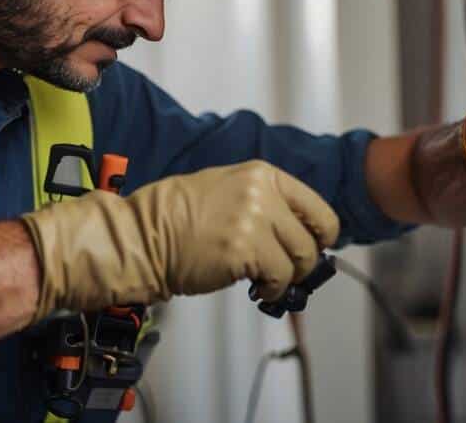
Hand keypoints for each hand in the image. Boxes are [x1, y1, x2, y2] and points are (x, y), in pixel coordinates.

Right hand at [20, 160, 339, 322]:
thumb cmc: (175, 216)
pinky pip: (279, 279)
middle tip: (286, 274)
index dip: (321, 235)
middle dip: (302, 263)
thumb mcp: (225, 189)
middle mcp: (261, 193)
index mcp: (260, 174)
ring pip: (299, 262)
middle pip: (311, 239)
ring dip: (286, 279)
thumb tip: (295, 231)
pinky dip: (272, 291)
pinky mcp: (245, 251)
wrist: (143, 235)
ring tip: (265, 282)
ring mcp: (254, 221)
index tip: (315, 248)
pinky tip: (256, 290)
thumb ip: (262, 202)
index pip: (317, 207)